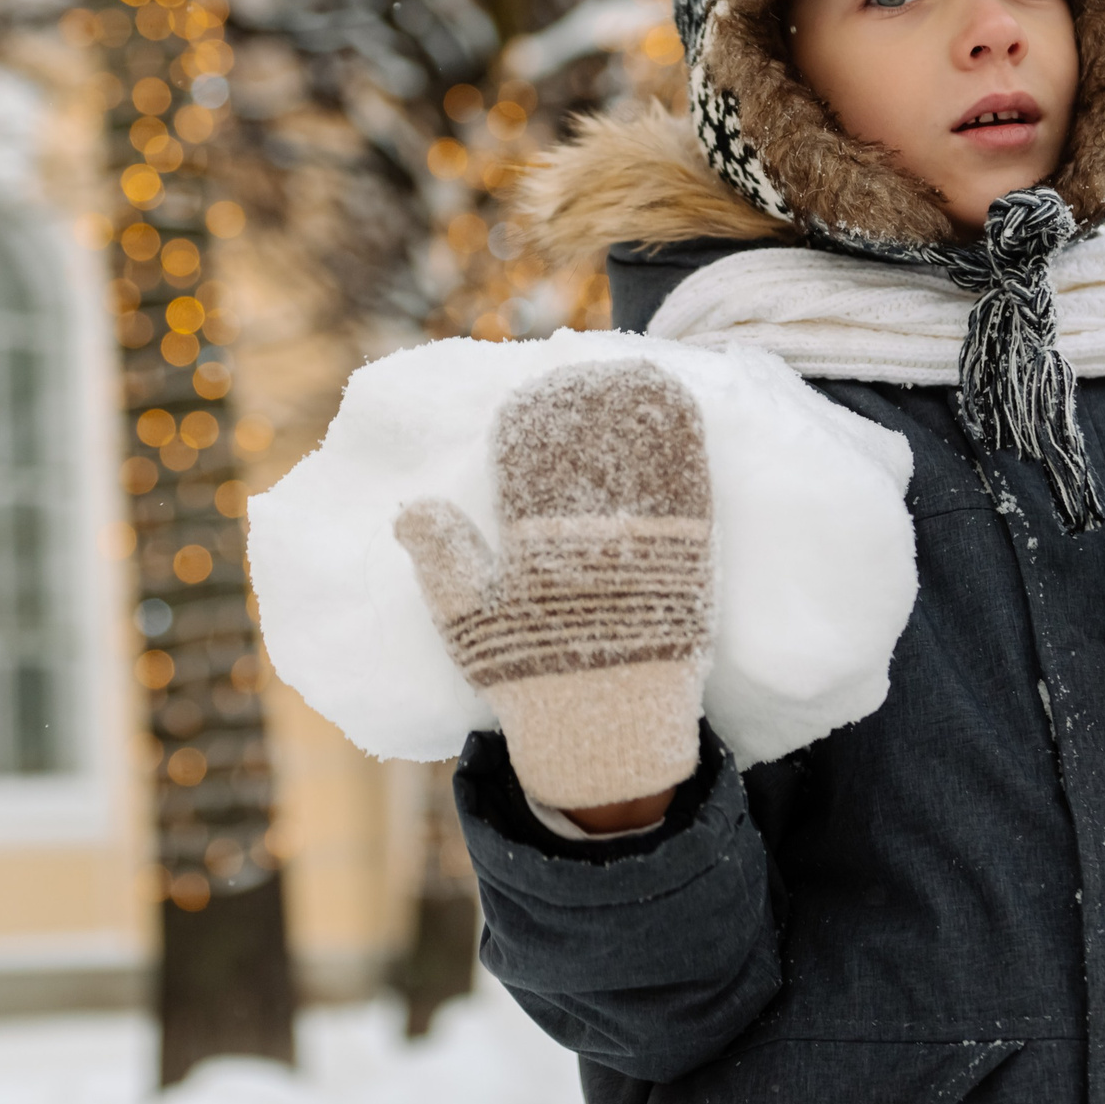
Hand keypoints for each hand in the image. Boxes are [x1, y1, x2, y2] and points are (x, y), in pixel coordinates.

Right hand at [394, 358, 712, 810]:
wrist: (612, 733)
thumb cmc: (533, 677)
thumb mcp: (471, 626)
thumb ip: (441, 561)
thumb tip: (411, 508)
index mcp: (535, 541)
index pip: (528, 454)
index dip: (528, 416)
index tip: (529, 394)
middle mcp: (594, 531)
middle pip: (590, 440)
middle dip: (585, 400)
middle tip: (584, 370)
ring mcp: (649, 541)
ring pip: (643, 448)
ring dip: (637, 406)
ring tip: (631, 376)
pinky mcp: (693, 556)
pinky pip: (690, 480)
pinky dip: (683, 439)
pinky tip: (681, 410)